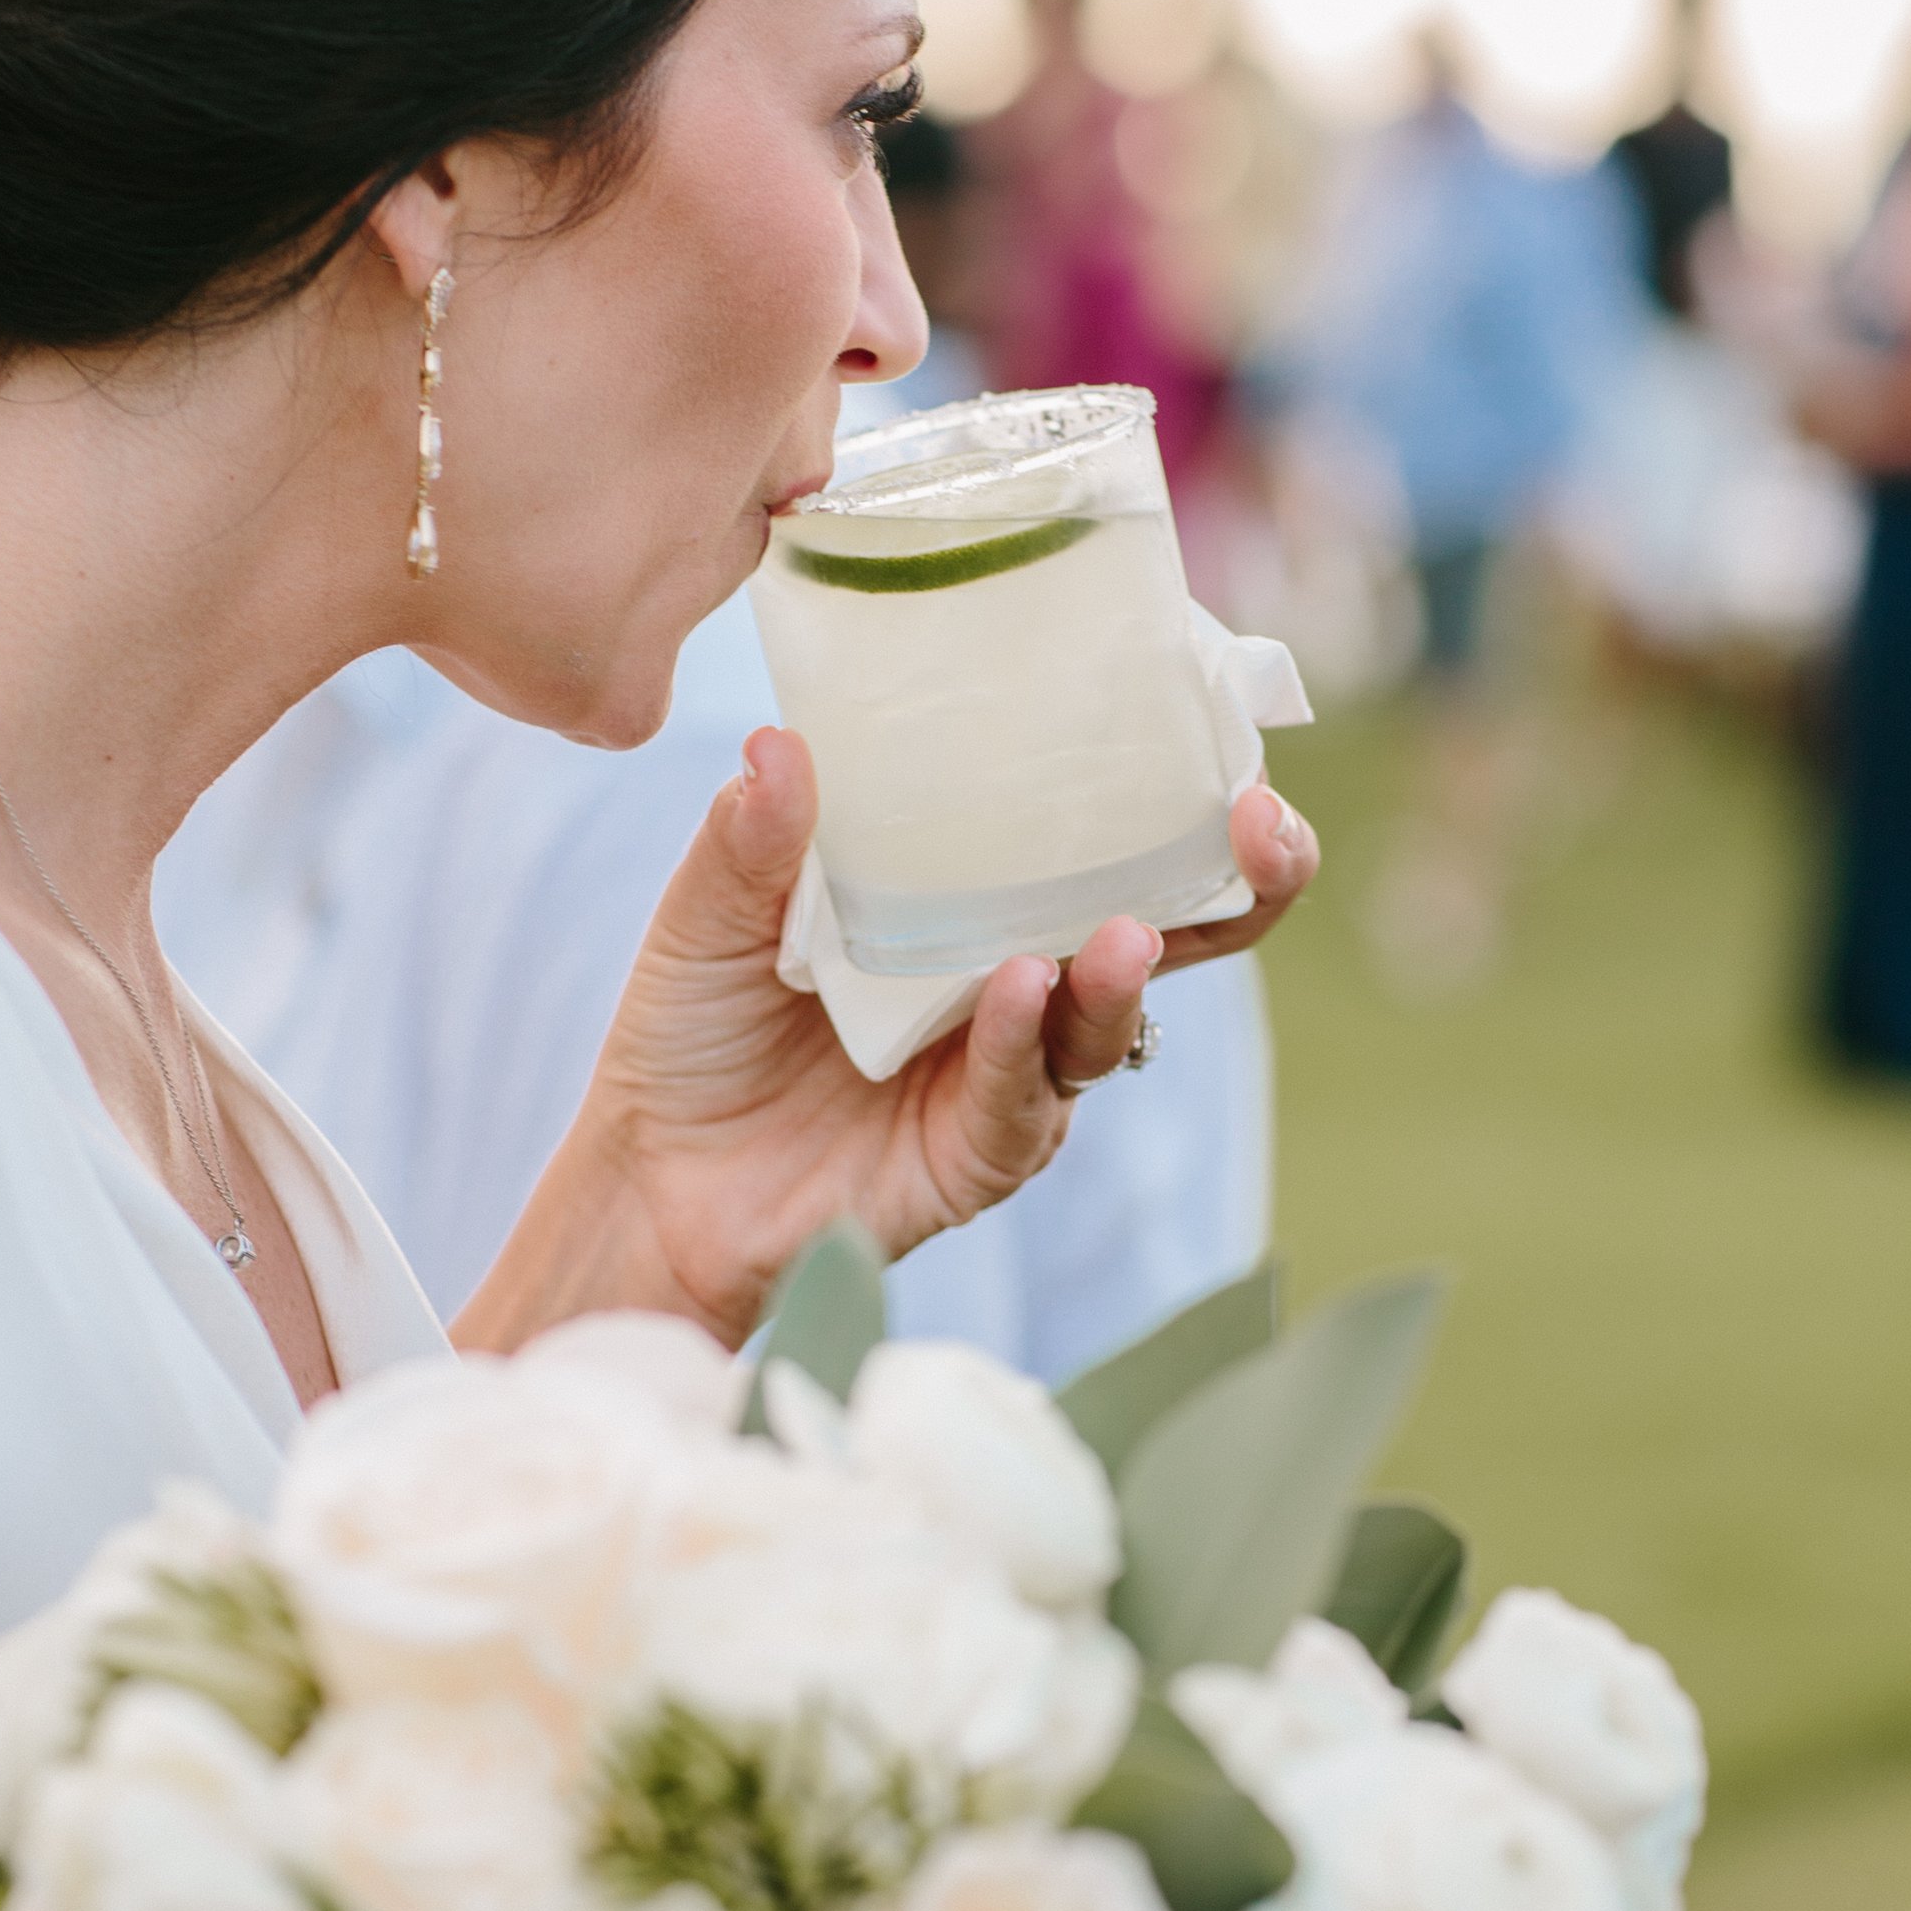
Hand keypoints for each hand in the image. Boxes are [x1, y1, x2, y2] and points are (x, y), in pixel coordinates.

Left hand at [465, 735, 1316, 1350]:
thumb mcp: (711, 914)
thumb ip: (752, 840)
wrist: (651, 1179)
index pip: (1110, 839)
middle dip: (1239, 884)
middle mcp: (1021, 985)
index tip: (1222, 731)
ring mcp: (1009, 1074)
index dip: (1184, 792)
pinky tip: (1020, 996)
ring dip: (1122, 973)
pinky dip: (1024, 1046)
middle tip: (1259, 827)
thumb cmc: (695, 1035)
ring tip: (1119, 932)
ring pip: (1107, 1023)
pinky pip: (1024, 1101)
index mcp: (980, 904)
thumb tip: (779, 742)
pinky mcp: (977, 1156)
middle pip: (1168, 930)